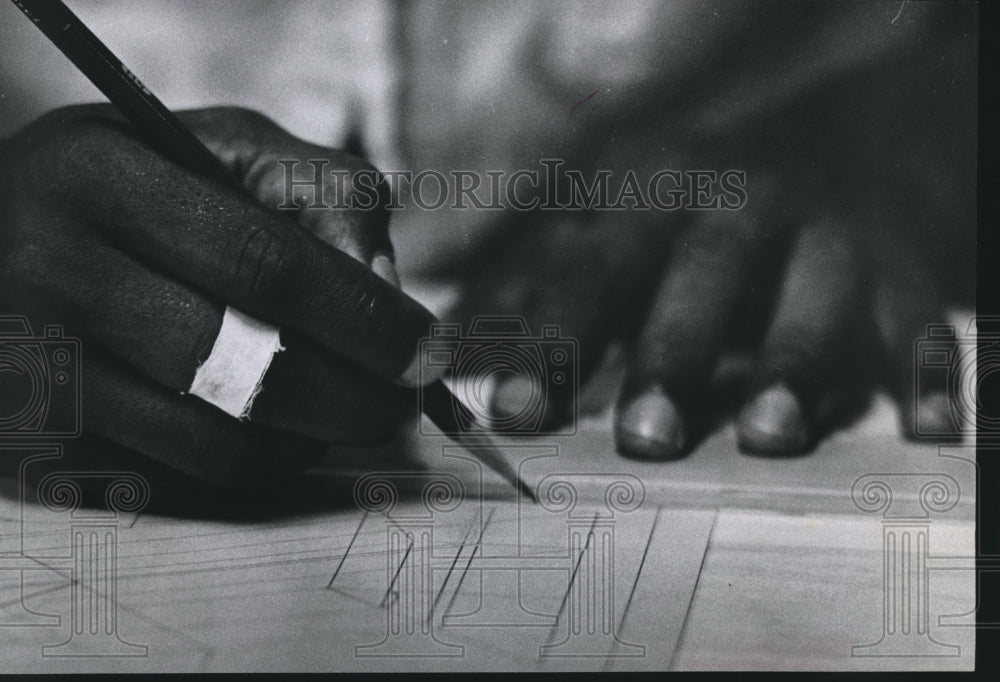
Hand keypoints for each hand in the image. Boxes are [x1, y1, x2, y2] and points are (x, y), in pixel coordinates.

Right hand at [0, 105, 440, 489]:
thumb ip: (322, 192)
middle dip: (355, 394)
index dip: (364, 316)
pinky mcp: (40, 435)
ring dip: (312, 437)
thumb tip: (386, 288)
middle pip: (246, 366)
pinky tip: (280, 424)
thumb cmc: (138, 183)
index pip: (265, 264)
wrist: (0, 232)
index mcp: (101, 177)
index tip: (428, 349)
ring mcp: (34, 367)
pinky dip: (256, 458)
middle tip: (403, 398)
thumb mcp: (223, 148)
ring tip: (346, 407)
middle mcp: (50, 272)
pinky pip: (181, 474)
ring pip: (217, 441)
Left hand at [430, 1, 973, 456]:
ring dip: (790, 364)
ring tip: (766, 435)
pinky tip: (922, 430)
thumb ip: (531, 283)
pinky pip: (922, 324)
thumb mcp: (607, 218)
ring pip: (813, 298)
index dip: (552, 341)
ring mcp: (830, 236)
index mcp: (653, 195)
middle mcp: (743, 206)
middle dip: (672, 354)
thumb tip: (440, 351)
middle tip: (644, 437)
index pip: (592, 271)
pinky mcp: (904, 273)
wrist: (831, 144)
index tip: (514, 415)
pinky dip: (928, 374)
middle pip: (701, 279)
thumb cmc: (689, 205)